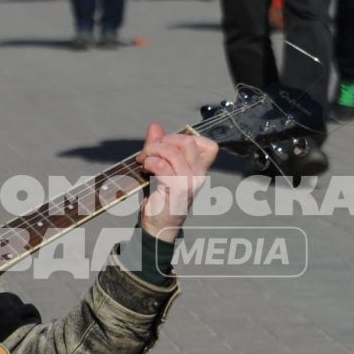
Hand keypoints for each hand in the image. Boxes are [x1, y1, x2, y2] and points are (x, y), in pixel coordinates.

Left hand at [138, 122, 216, 243]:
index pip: (209, 145)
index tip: (168, 146)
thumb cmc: (161, 199)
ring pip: (172, 152)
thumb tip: (155, 126)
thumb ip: (159, 147)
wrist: (158, 227)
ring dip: (153, 152)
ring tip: (144, 161)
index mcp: (200, 170)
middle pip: (188, 141)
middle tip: (149, 152)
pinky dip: (150, 162)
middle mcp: (199, 175)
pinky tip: (145, 168)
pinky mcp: (177, 190)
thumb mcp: (161, 168)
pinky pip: (162, 166)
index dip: (186, 138)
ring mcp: (190, 183)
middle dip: (164, 141)